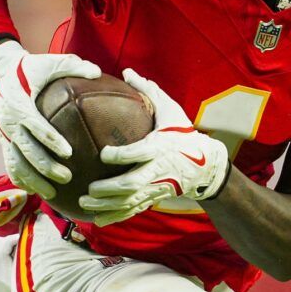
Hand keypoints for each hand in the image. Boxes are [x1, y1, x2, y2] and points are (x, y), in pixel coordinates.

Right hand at [0, 40, 100, 199]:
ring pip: (16, 163)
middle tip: (68, 177)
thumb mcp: (48, 62)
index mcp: (18, 102)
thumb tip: (97, 72)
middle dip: (46, 166)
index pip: (35, 125)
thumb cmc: (29, 68)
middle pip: (27, 150)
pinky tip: (37, 192)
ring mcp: (3, 133)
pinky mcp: (2, 141)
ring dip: (34, 180)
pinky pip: (10, 165)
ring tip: (54, 193)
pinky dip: (22, 180)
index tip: (69, 152)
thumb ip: (72, 65)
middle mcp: (7, 121)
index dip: (51, 140)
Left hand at [78, 70, 229, 224]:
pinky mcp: (154, 198)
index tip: (104, 153)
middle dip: (109, 188)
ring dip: (107, 205)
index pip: (140, 152)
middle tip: (89, 188)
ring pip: (130, 201)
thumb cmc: (183, 132)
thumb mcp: (170, 110)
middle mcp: (158, 170)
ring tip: (85, 203)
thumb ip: (148, 90)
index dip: (122, 155)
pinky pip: (133, 210)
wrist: (206, 164)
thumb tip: (126, 71)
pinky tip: (96, 220)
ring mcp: (156, 187)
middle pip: (132, 183)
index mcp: (160, 147)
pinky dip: (115, 217)